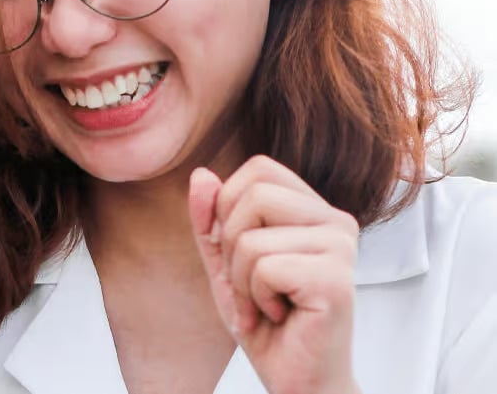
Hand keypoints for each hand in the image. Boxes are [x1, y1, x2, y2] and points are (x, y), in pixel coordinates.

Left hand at [187, 155, 361, 393]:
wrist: (297, 380)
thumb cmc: (266, 322)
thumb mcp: (225, 263)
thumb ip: (211, 220)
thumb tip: (201, 173)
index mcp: (315, 210)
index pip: (259, 168)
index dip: (228, 204)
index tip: (234, 251)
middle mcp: (336, 221)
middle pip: (253, 194)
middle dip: (231, 245)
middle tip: (251, 285)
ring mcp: (341, 249)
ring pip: (252, 237)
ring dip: (242, 281)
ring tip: (265, 304)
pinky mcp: (335, 280)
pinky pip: (264, 268)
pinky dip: (255, 299)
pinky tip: (279, 316)